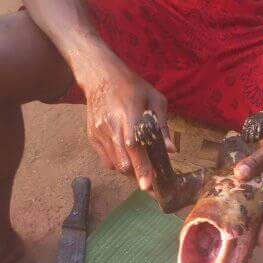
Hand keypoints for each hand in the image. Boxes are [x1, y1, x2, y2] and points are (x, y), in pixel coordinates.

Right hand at [74, 43, 174, 188]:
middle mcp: (111, 127)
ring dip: (129, 169)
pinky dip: (118, 162)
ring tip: (140, 163)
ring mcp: (99, 133)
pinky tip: (126, 153)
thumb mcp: (155, 99)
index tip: (148, 186)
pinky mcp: (92, 137)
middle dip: (138, 175)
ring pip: (115, 165)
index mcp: (129, 115)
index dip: (142, 168)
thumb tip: (170, 150)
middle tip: (151, 179)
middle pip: (124, 162)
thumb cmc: (132, 87)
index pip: (135, 147)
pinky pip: (106, 160)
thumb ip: (162, 126)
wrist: (100, 76)